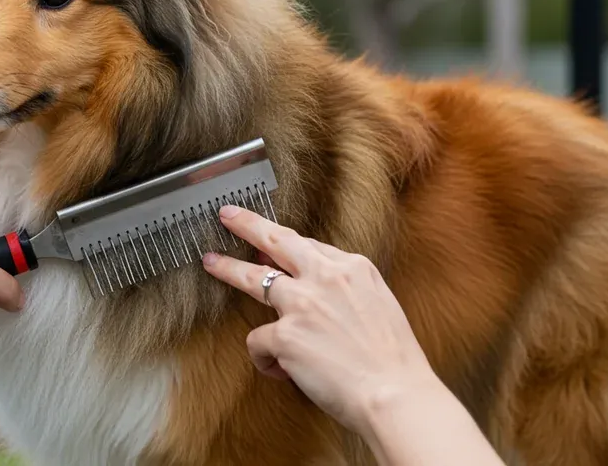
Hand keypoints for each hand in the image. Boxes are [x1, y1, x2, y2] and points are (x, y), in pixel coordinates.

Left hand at [202, 206, 438, 435]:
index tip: (271, 241)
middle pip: (277, 241)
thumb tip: (318, 285)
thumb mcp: (380, 305)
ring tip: (212, 263)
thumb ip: (348, 289)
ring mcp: (302, 303)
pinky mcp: (285, 335)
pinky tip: (283, 372)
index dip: (287, 245)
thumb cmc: (393, 360)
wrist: (395, 393)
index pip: (310, 247)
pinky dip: (267, 359)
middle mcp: (325, 277)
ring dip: (228, 269)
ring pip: (253, 278)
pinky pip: (259, 341)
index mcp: (354, 268)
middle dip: (249, 224)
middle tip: (227, 214)